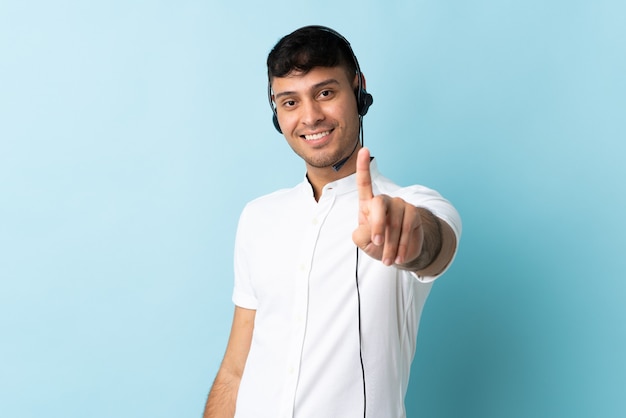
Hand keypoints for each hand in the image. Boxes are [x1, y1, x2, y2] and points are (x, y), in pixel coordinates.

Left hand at [352, 148, 423, 266]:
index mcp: (367, 203)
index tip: (364, 150)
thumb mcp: (363, 241)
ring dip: (390, 243)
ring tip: (387, 259)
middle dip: (378, 224)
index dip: (363, 166)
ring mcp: (400, 205)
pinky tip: (399, 256)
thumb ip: (361, 234)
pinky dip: (402, 244)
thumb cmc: (377, 243)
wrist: (398, 254)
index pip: (364, 182)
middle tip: (376, 242)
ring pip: (394, 221)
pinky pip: (408, 227)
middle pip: (379, 203)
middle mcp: (385, 200)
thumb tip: (371, 229)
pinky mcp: (413, 214)